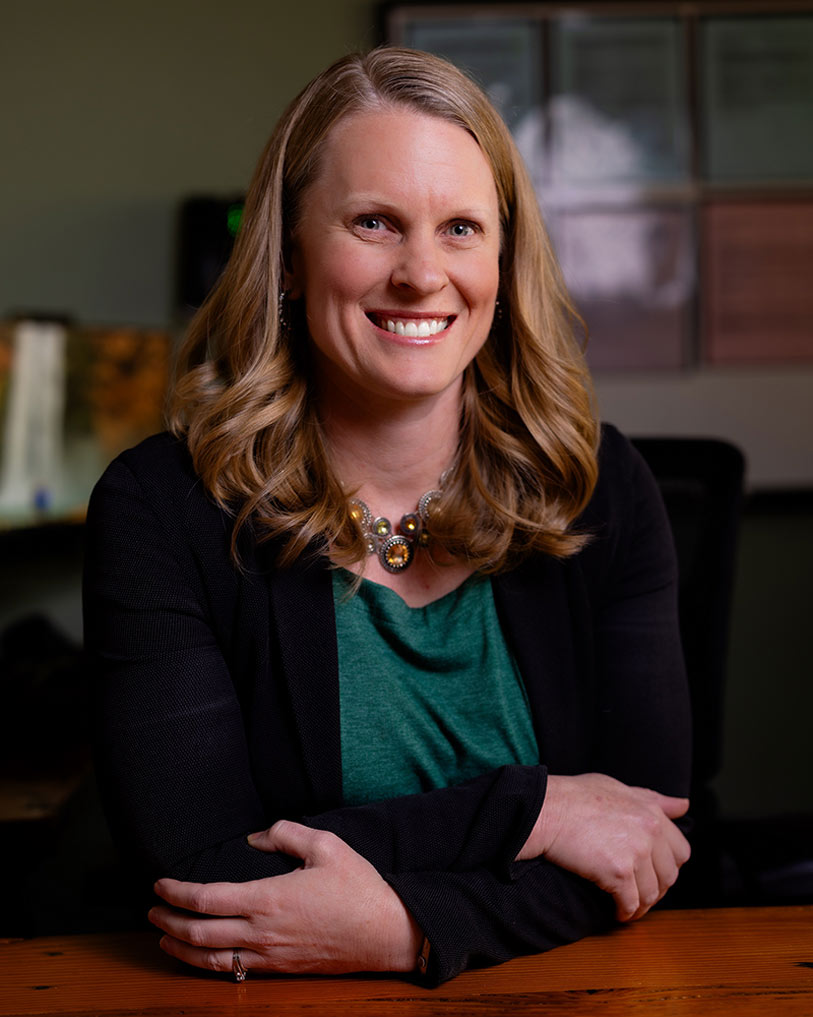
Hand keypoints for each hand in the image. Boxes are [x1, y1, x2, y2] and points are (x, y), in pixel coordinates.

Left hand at [149, 820, 422, 975]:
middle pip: (198, 934)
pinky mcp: (281, 969)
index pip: (206, 899)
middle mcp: (262, 932)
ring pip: (211, 960)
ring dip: (181, 950)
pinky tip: (204, 957)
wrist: (385, 933)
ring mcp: (270, 956)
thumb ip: (286, 834)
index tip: (159, 884)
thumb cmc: (358, 887)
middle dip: (168, 921)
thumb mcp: (326, 845)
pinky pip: (235, 971)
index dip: (176, 893)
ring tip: (163, 937)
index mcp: (268, 899)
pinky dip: (209, 965)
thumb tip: (256, 837)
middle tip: (151, 909)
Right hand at [516, 773, 689, 921]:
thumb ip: (651, 798)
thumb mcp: (616, 788)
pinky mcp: (619, 873)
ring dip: (641, 905)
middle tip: (639, 892)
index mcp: (651, 812)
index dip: (667, 865)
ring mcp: (636, 852)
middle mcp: (650, 831)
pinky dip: (625, 913)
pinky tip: (616, 913)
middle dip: (656, 888)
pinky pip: (631, 904)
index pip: (680, 850)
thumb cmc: (574, 796)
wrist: (546, 810)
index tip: (653, 872)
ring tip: (628, 907)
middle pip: (669, 875)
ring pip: (652, 893)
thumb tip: (683, 805)